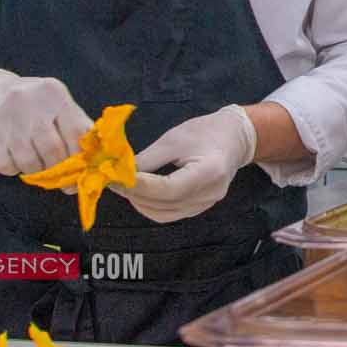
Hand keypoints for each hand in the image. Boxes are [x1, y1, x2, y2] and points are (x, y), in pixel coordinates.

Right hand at [0, 68, 89, 176]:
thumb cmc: (29, 102)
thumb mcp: (55, 102)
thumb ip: (75, 125)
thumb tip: (93, 157)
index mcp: (54, 94)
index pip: (77, 132)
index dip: (81, 158)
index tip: (81, 173)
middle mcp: (31, 103)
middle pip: (54, 151)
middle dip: (59, 170)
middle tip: (60, 180)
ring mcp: (7, 119)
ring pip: (30, 163)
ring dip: (36, 171)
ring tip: (34, 162)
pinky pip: (7, 167)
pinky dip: (14, 169)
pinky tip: (13, 156)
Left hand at [118, 105, 256, 223]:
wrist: (235, 138)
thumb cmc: (207, 132)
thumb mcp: (175, 139)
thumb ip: (148, 159)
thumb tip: (120, 173)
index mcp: (209, 171)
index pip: (169, 188)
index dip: (141, 186)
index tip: (116, 178)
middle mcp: (209, 194)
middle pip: (164, 204)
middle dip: (134, 193)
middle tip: (112, 180)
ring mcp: (205, 205)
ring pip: (163, 214)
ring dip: (139, 202)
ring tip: (123, 186)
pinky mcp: (199, 208)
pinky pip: (169, 214)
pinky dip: (150, 206)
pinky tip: (138, 193)